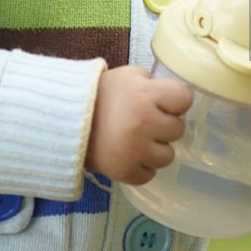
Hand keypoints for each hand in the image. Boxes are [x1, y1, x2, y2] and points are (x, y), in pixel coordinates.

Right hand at [85, 65, 192, 184]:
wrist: (66, 119)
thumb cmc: (101, 94)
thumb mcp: (128, 76)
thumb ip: (153, 84)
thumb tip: (174, 99)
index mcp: (147, 95)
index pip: (184, 99)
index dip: (176, 100)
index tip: (164, 102)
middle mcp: (144, 123)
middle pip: (178, 129)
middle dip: (164, 124)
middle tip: (145, 121)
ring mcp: (136, 150)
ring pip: (167, 156)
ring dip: (155, 148)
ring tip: (137, 139)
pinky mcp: (126, 171)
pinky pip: (150, 174)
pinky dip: (141, 166)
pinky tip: (129, 154)